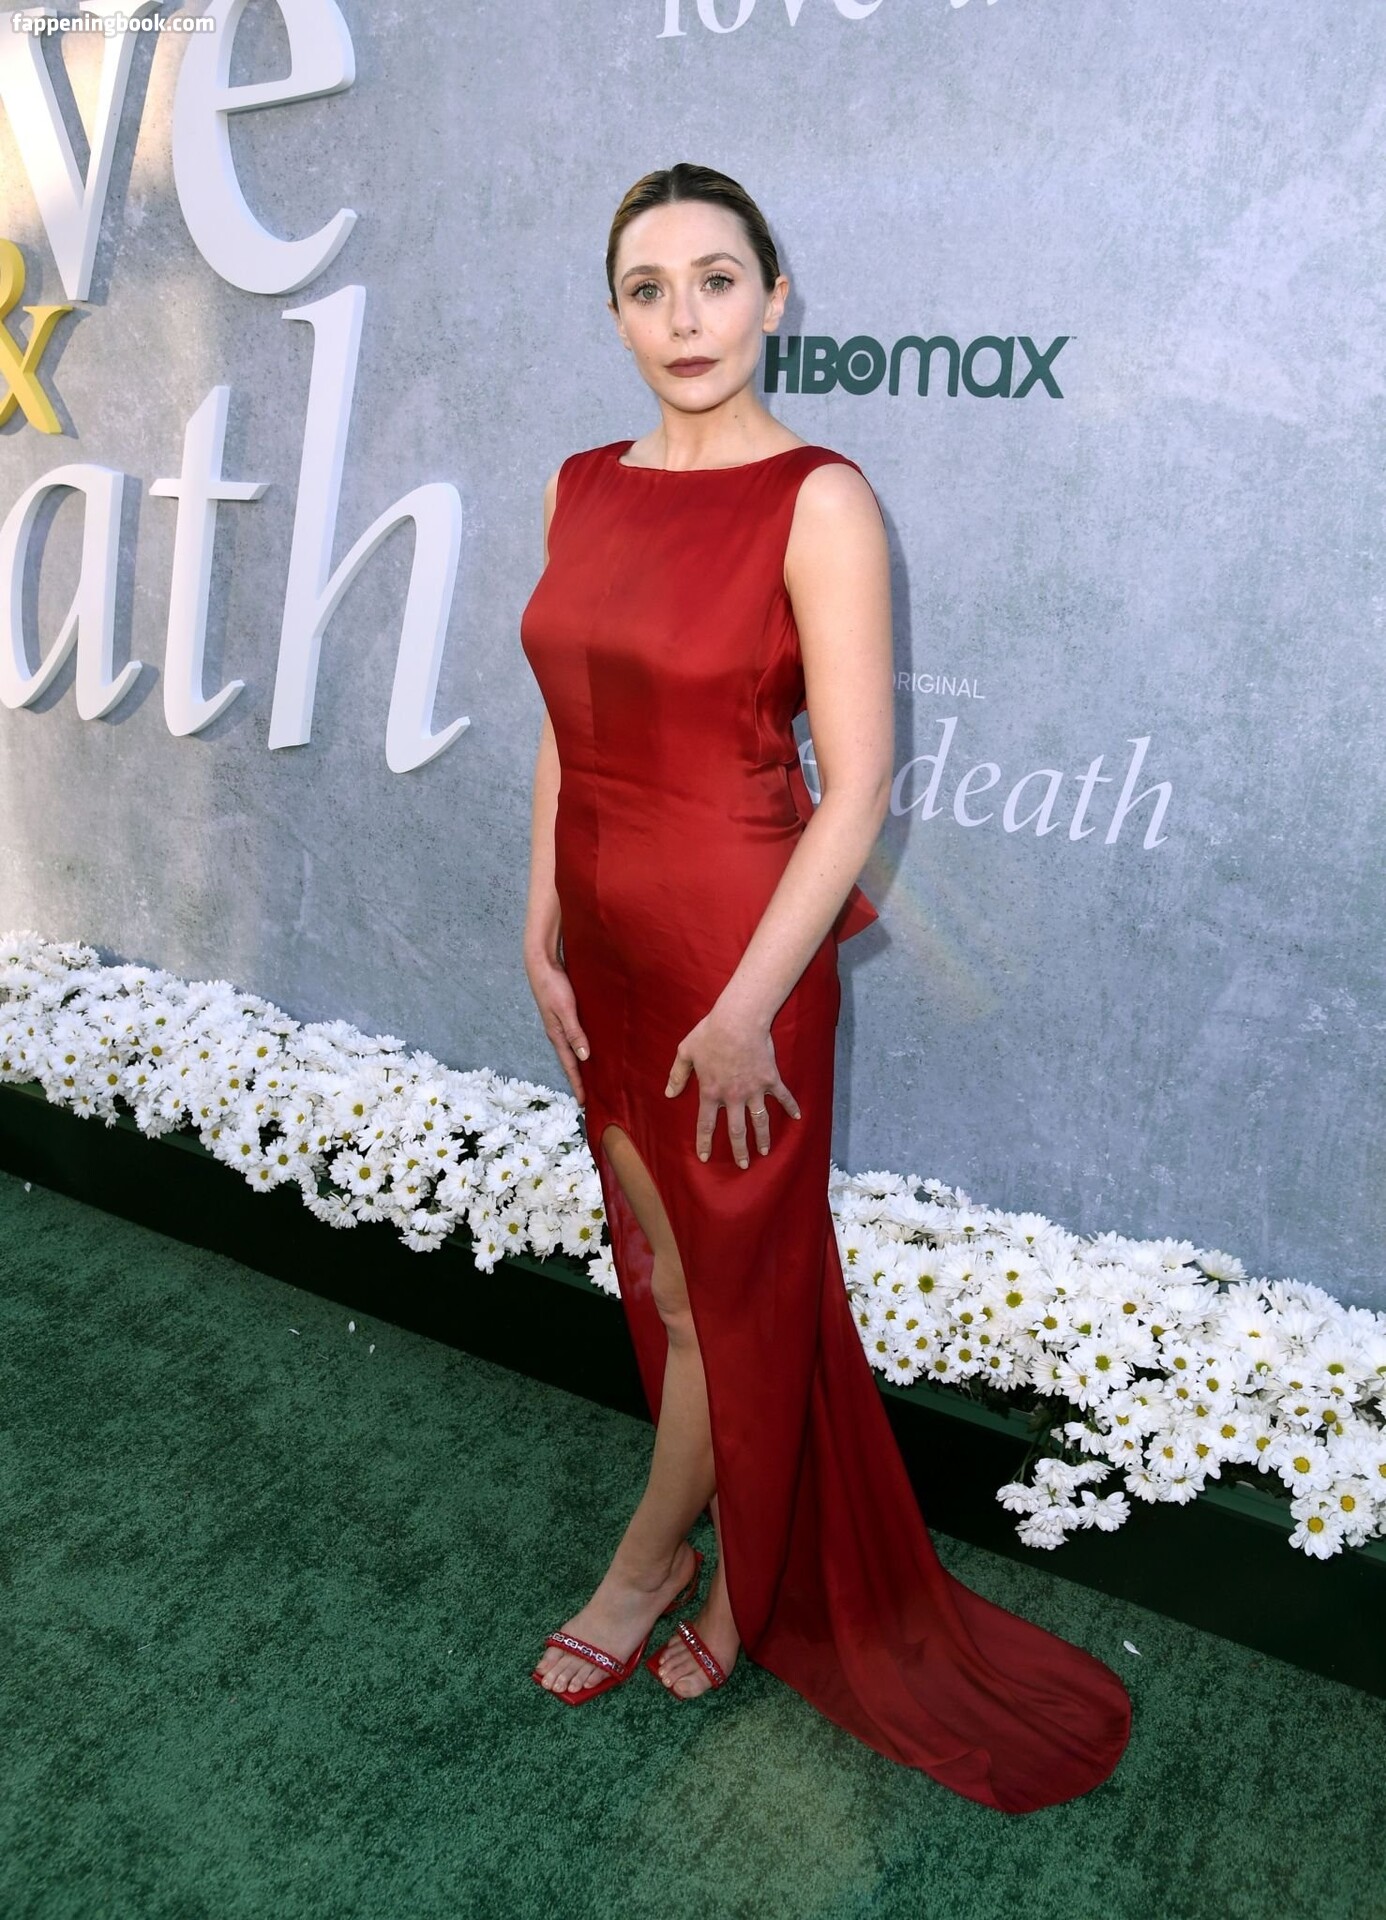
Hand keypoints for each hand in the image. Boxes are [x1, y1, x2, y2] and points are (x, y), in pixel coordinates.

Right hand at [525, 952, 589, 1103]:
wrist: (541, 963)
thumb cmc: (552, 985)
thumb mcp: (565, 1009)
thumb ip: (575, 1033)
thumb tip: (584, 1057)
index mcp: (557, 1035)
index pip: (569, 1065)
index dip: (578, 1084)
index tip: (584, 1102)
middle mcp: (558, 1032)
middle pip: (570, 1061)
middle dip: (579, 1079)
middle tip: (590, 1096)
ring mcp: (560, 1023)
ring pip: (573, 1049)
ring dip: (581, 1063)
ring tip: (593, 1077)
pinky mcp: (565, 1013)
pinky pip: (575, 1036)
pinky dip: (582, 1046)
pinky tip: (590, 1047)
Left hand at [664, 1006, 800, 1168]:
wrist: (738, 1020)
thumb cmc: (710, 1033)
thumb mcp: (686, 1051)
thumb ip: (677, 1075)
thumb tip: (669, 1094)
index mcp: (711, 1092)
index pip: (706, 1124)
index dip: (705, 1142)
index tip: (705, 1157)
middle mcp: (733, 1096)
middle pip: (736, 1130)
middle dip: (739, 1150)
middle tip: (743, 1165)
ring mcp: (754, 1089)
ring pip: (760, 1121)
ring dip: (763, 1138)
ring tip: (765, 1151)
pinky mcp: (770, 1079)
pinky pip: (783, 1097)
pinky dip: (791, 1107)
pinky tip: (797, 1117)